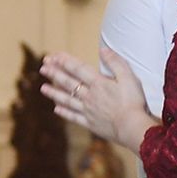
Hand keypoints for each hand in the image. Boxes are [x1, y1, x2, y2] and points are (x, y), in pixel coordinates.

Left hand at [40, 48, 157, 151]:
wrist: (132, 128)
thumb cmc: (133, 102)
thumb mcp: (129, 78)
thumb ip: (116, 63)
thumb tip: (103, 49)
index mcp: (99, 83)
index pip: (78, 69)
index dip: (65, 61)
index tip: (54, 56)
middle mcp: (89, 96)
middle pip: (68, 83)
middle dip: (55, 74)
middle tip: (43, 68)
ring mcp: (87, 110)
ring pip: (67, 100)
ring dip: (54, 93)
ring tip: (43, 88)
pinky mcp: (89, 123)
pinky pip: (73, 117)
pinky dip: (64, 112)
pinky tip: (56, 109)